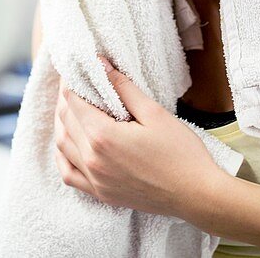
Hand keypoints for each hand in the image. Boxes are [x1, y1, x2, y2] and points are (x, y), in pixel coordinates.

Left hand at [53, 57, 222, 217]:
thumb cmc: (181, 152)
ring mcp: (95, 180)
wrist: (197, 194)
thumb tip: (101, 65)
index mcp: (104, 137)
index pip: (74, 102)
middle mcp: (93, 160)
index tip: (74, 70)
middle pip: (66, 122)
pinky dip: (62, 156)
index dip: (71, 83)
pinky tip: (68, 144)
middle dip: (66, 99)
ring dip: (62, 123)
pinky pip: (69, 175)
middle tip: (72, 83)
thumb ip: (124, 87)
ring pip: (63, 146)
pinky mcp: (101, 194)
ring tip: (69, 107)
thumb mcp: (154, 113)